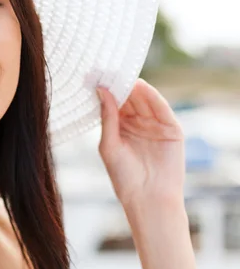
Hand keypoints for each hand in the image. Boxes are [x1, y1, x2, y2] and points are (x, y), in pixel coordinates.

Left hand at [96, 78, 185, 208]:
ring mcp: (155, 126)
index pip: (115, 103)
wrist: (148, 199)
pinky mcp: (172, 130)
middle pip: (130, 99)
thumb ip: (107, 117)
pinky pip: (162, 110)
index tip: (96, 75)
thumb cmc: (123, 176)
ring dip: (136, 88)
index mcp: (120, 128)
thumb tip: (102, 90)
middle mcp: (137, 124)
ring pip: (145, 101)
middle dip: (121, 85)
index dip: (107, 90)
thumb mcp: (109, 144)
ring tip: (124, 74)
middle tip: (109, 70)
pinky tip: (142, 87)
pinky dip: (153, 97)